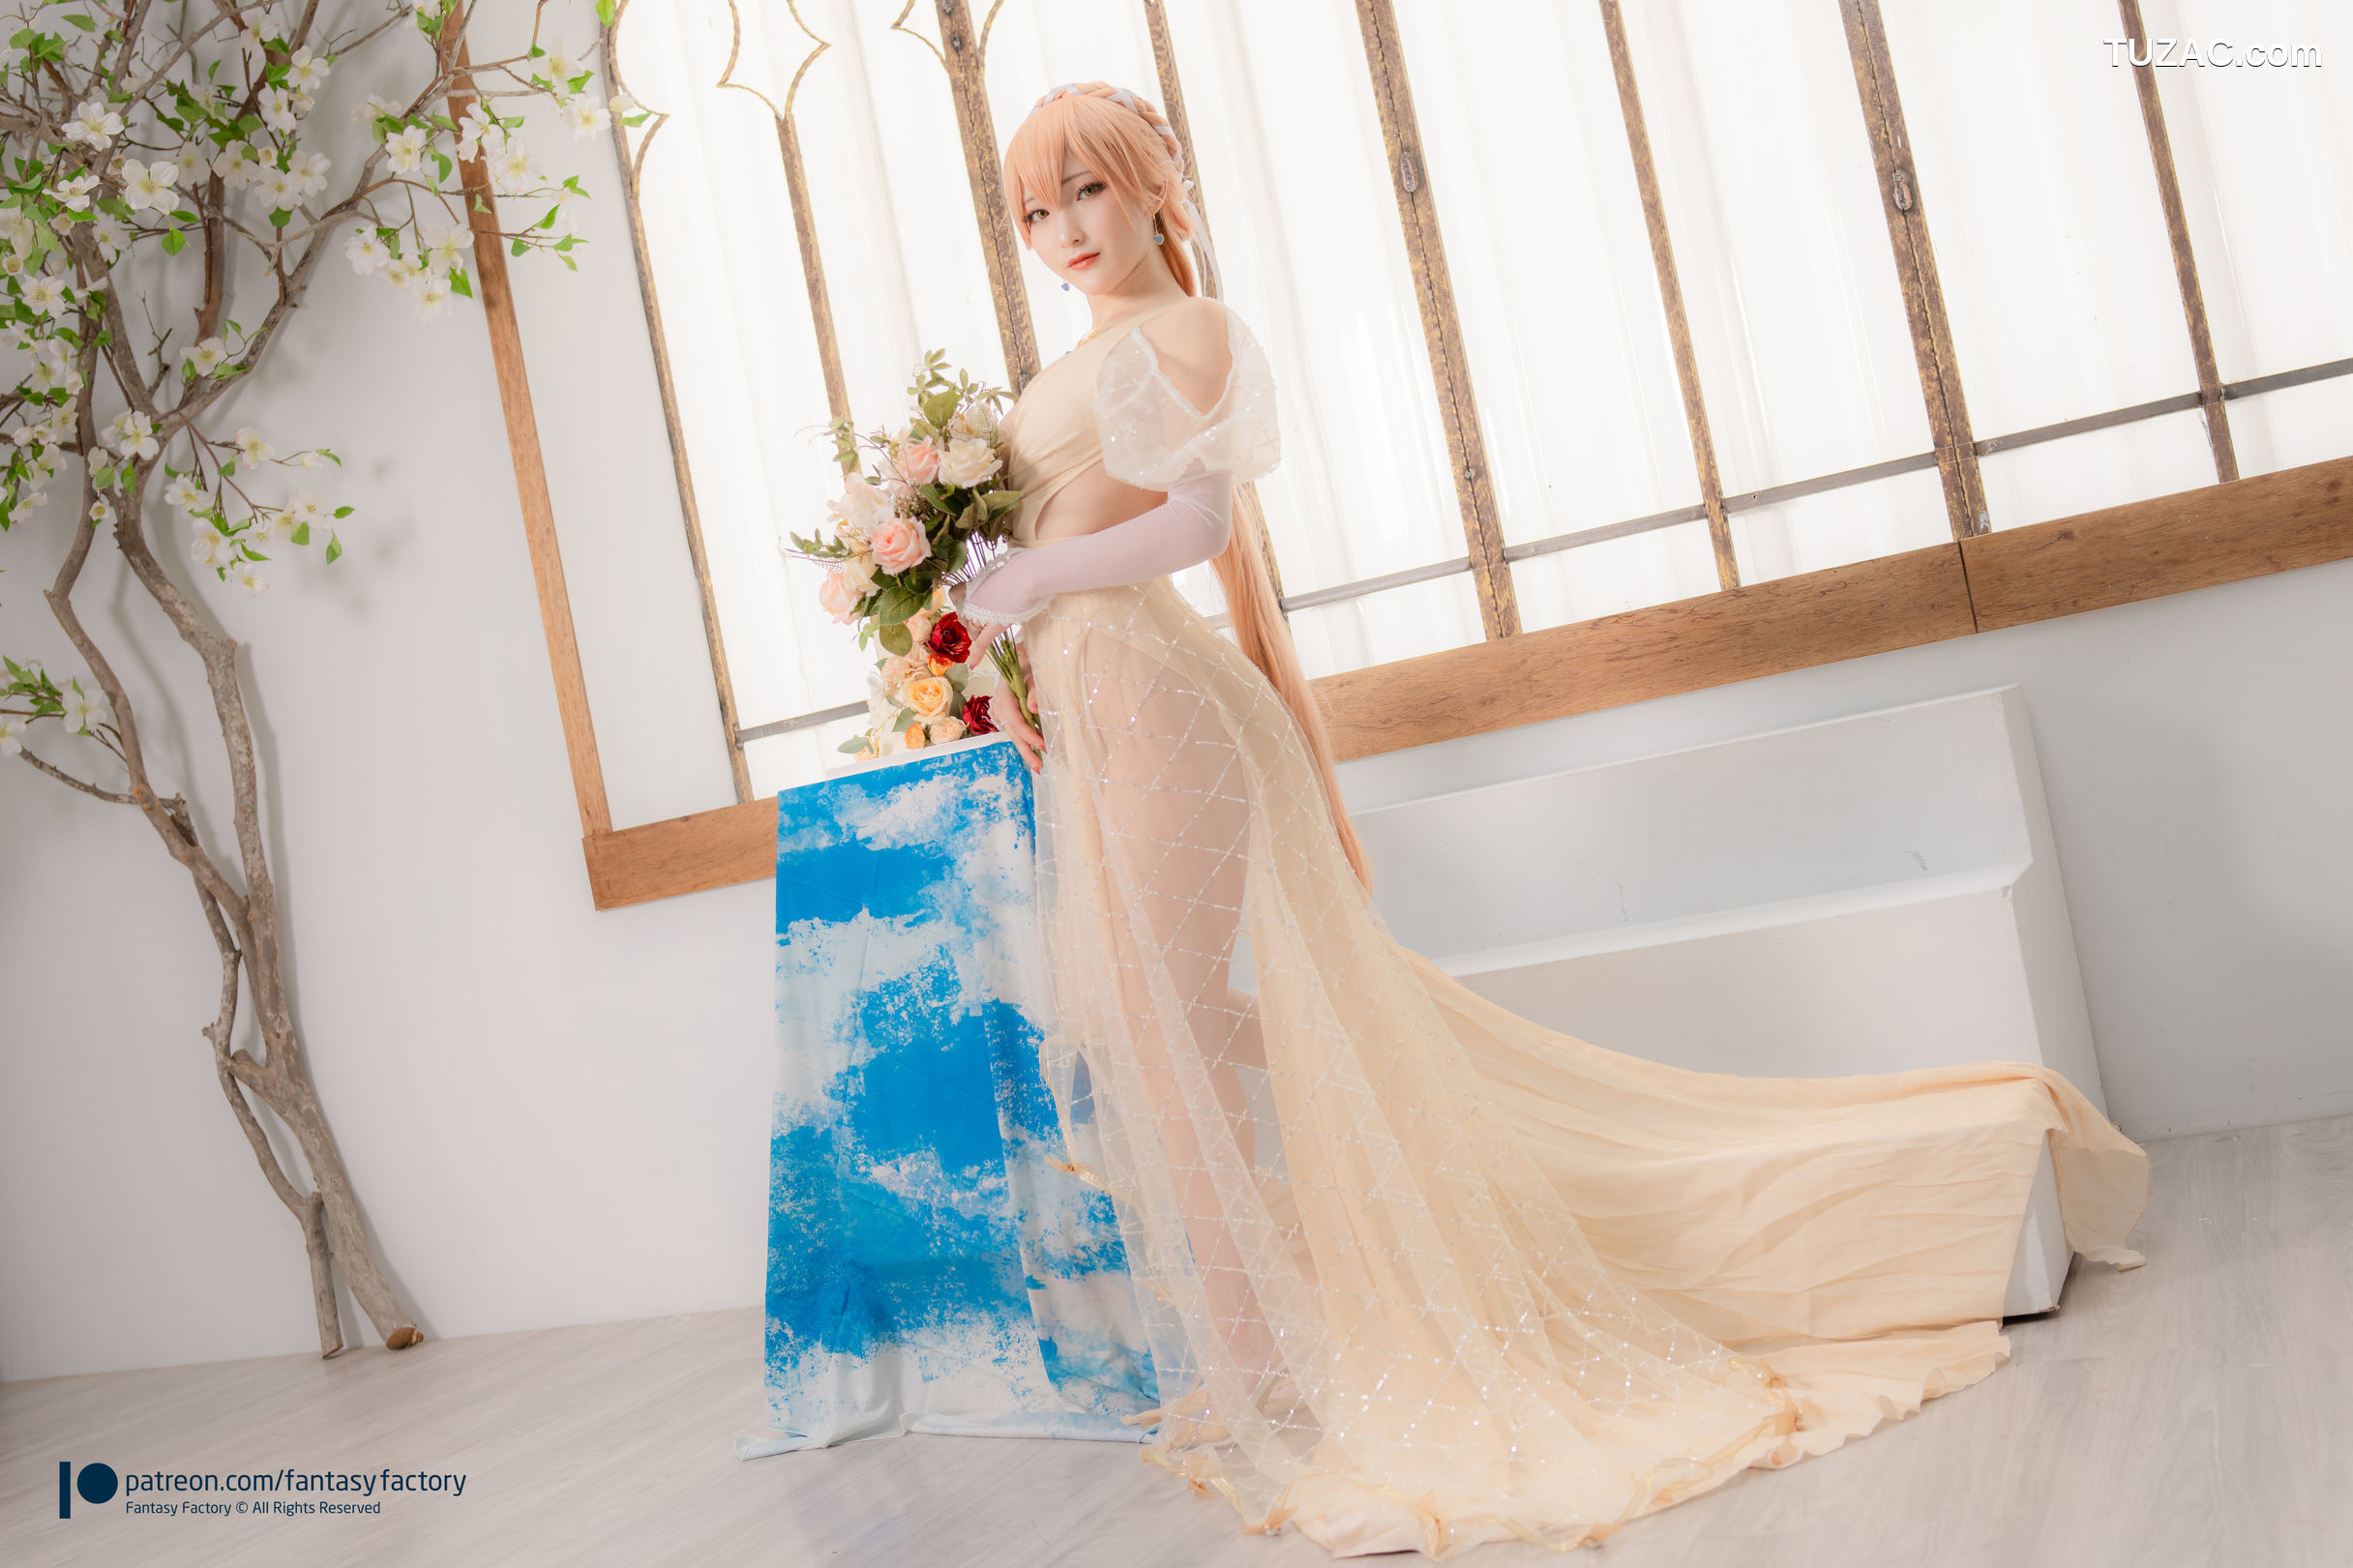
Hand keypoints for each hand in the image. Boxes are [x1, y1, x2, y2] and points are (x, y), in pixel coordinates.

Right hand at [993, 641, 1044, 771]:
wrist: (1017, 660)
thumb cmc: (1026, 665)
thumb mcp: (1032, 675)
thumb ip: (1034, 692)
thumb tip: (1035, 709)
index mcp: (1003, 698)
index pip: (1017, 723)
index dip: (1030, 736)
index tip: (1044, 746)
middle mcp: (999, 708)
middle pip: (1013, 734)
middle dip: (1027, 751)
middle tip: (1039, 768)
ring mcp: (1001, 713)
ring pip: (1014, 735)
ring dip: (1027, 748)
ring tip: (1039, 763)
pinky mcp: (1007, 716)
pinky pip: (1017, 730)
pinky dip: (1027, 739)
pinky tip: (1037, 748)